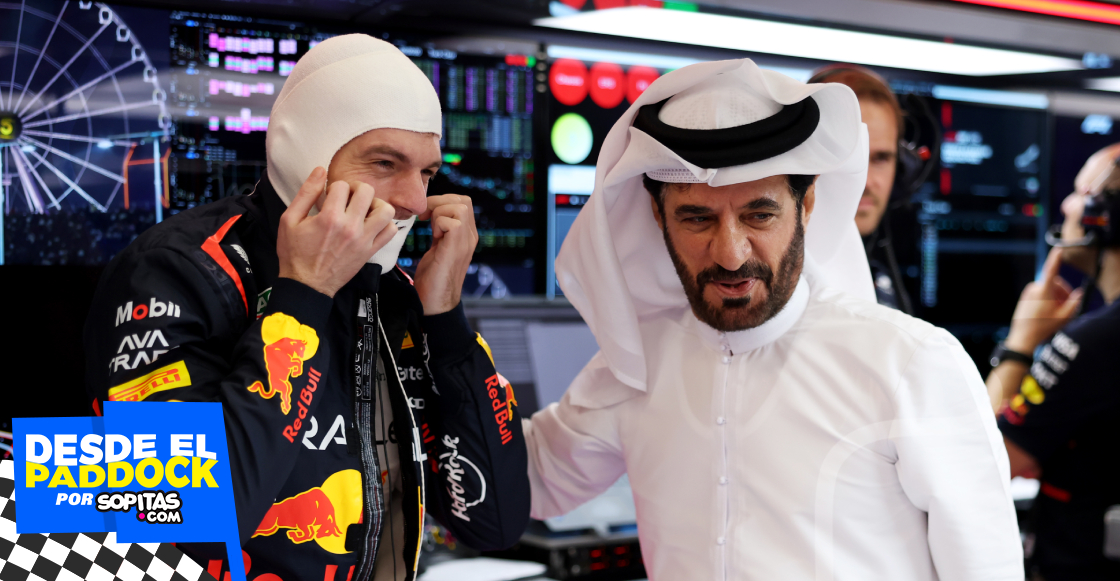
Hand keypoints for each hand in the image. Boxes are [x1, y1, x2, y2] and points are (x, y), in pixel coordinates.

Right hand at [277, 167, 396, 297]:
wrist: (306, 285)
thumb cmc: (295, 253)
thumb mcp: (289, 220)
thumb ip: (305, 193)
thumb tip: (320, 170)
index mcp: (329, 218)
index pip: (342, 185)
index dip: (334, 187)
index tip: (329, 196)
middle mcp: (350, 227)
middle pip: (367, 191)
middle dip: (356, 189)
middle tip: (347, 197)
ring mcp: (363, 240)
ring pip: (385, 210)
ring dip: (375, 204)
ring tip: (363, 209)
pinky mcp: (370, 251)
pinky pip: (390, 231)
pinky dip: (385, 224)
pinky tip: (371, 224)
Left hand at [414, 194, 477, 314]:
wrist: (435, 303)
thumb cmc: (433, 278)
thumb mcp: (438, 247)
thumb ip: (440, 230)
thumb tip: (430, 212)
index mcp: (467, 235)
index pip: (463, 202)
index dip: (443, 201)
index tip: (425, 215)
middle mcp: (470, 237)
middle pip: (464, 201)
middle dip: (440, 202)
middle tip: (425, 217)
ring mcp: (465, 242)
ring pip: (460, 207)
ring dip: (439, 212)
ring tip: (431, 229)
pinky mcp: (455, 249)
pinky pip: (451, 221)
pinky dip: (438, 223)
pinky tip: (433, 237)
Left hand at [1004, 247, 1082, 352]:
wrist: (1023, 337)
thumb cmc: (1043, 327)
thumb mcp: (1064, 317)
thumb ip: (1073, 303)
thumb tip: (1078, 293)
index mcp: (1043, 291)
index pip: (1051, 270)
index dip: (1056, 259)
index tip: (1058, 249)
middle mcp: (1034, 288)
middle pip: (1055, 283)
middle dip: (1062, 292)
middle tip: (1065, 307)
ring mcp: (1028, 292)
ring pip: (1048, 289)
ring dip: (1055, 297)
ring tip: (1055, 312)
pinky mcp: (1025, 297)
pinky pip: (1040, 293)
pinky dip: (1047, 299)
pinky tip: (1047, 312)